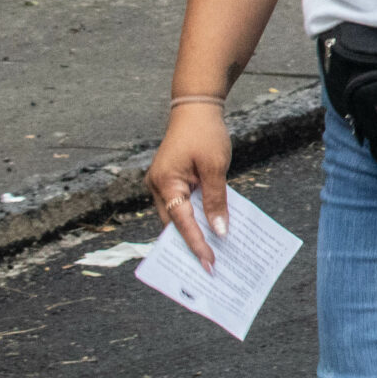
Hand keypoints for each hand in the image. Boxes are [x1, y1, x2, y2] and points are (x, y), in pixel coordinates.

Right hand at [146, 102, 231, 271]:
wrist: (195, 109)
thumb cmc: (206, 134)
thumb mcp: (216, 167)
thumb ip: (216, 199)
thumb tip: (219, 231)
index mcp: (165, 184)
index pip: (181, 223)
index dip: (196, 244)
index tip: (208, 263)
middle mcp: (157, 187)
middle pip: (173, 225)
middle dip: (190, 246)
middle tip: (209, 268)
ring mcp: (162, 185)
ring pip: (176, 217)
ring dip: (192, 233)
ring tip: (212, 254)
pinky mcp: (170, 182)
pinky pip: (181, 206)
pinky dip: (194, 217)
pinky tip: (211, 228)